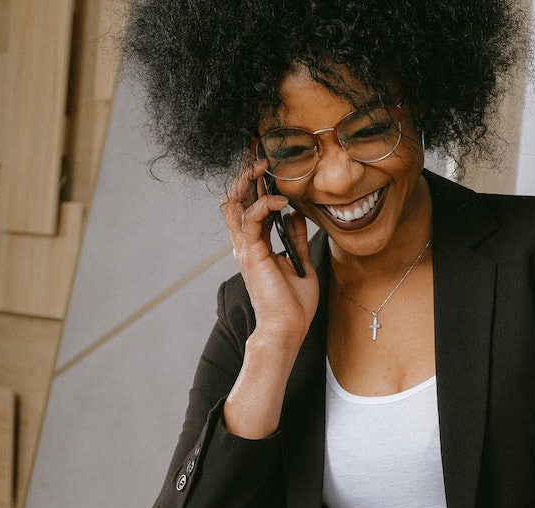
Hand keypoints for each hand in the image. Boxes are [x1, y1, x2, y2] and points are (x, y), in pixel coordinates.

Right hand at [218, 161, 318, 438]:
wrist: (287, 329)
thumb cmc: (294, 304)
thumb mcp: (300, 263)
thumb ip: (296, 238)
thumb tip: (297, 215)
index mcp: (255, 245)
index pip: (247, 205)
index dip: (252, 181)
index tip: (263, 159)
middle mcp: (245, 244)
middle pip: (234, 198)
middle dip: (244, 172)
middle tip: (257, 150)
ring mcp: (245, 249)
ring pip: (234, 204)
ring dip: (248, 181)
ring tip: (264, 165)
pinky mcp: (252, 254)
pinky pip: (252, 219)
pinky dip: (265, 203)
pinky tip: (282, 198)